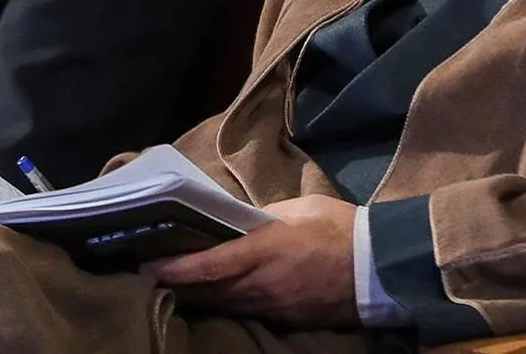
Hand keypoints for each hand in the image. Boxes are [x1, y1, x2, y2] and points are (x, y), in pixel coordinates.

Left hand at [143, 196, 360, 327]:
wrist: (379, 269)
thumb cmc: (339, 228)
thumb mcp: (298, 208)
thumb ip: (263, 217)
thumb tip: (240, 222)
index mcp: (263, 252)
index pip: (208, 266)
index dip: (174, 269)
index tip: (146, 266)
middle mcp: (262, 284)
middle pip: (208, 291)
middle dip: (177, 284)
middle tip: (150, 272)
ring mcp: (273, 305)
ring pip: (224, 304)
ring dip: (199, 295)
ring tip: (174, 282)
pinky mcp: (285, 317)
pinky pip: (245, 311)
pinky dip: (225, 302)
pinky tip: (215, 294)